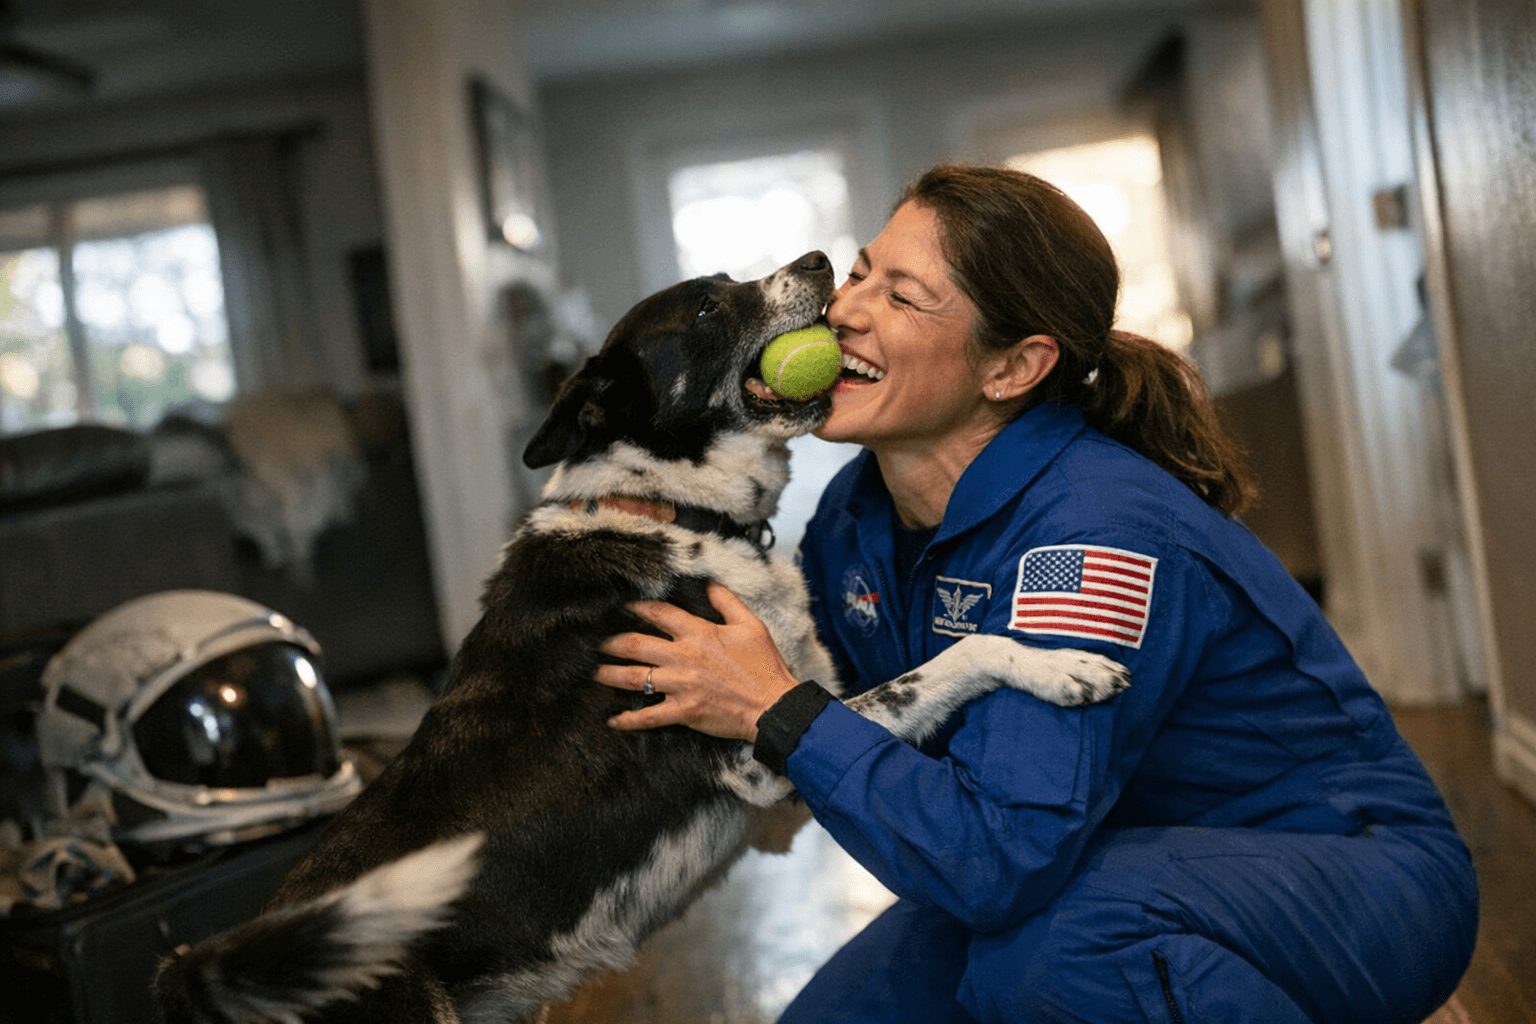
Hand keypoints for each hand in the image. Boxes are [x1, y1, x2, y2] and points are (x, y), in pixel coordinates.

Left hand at [596, 582, 800, 741]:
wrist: (774, 706)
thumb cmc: (765, 667)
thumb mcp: (751, 625)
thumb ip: (728, 602)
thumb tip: (711, 584)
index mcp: (700, 633)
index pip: (659, 614)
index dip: (637, 607)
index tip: (623, 606)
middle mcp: (685, 657)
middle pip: (636, 644)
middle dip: (611, 643)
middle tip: (598, 643)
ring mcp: (682, 685)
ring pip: (635, 677)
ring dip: (610, 675)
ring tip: (594, 673)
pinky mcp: (684, 711)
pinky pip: (649, 716)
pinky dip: (629, 719)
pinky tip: (614, 720)